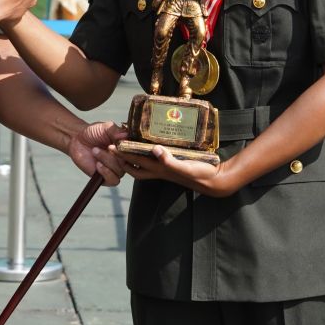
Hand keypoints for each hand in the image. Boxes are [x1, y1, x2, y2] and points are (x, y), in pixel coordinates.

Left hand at [68, 122, 129, 185]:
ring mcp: (115, 169)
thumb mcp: (106, 128)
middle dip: (119, 155)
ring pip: (120, 171)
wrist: (77, 139)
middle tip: (109, 146)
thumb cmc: (94, 133)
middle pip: (129, 163)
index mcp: (127, 148)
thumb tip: (126, 135)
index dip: (130, 149)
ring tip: (95, 151)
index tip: (120, 142)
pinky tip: (98, 164)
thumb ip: (116, 131)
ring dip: (107, 161)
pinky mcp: (105, 178)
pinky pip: (113, 180)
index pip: (137, 152)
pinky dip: (106, 172)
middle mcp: (123, 160)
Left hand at [113, 145, 237, 197]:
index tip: (112, 144)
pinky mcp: (171, 165)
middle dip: (121, 157)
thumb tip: (154, 150)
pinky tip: (147, 146)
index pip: (136, 160)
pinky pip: (153, 161)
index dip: (123, 153)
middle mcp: (159, 170)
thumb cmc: (200, 174)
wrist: (213, 180)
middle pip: (134, 165)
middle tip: (110, 146)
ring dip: (131, 158)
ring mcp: (164, 168)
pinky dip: (147, 154)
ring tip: (123, 148)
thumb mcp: (184, 166)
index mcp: (160, 169)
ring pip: (142, 165)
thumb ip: (169, 161)